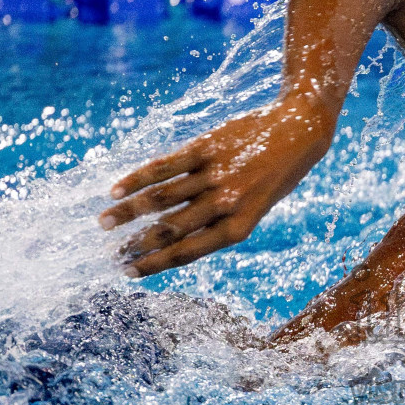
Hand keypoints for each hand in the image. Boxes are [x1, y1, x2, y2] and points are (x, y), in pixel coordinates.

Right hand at [98, 103, 329, 276]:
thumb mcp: (255, 209)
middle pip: (168, 230)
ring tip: (103, 223)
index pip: (187, 253)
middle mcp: (225, 204)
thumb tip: (173, 237)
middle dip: (135, 244)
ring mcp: (215, 175)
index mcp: (238, 228)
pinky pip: (164, 167)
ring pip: (159, 199)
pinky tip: (115, 189)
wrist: (300, 132)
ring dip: (126, 213)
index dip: (154, 265)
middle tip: (110, 254)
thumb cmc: (275, 176)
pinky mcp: (206, 147)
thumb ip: (219, 222)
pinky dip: (136, 179)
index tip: (129, 272)